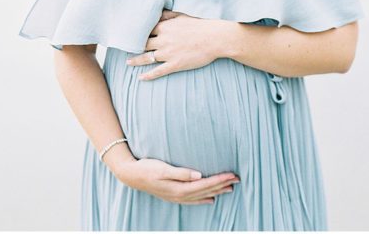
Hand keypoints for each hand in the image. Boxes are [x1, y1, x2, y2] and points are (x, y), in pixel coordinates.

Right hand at [113, 156, 237, 205]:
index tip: (233, 174)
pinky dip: (203, 199)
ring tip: (230, 188)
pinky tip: (211, 199)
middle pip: (206, 191)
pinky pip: (192, 199)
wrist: (130, 175)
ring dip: (216, 191)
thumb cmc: (147, 168)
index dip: (220, 180)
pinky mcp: (173, 195)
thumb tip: (199, 176)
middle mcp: (179, 195)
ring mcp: (176, 196)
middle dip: (222, 185)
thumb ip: (181, 173)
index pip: (205, 185)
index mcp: (178, 188)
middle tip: (238, 178)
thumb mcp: (163, 168)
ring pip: (201, 196)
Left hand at [126, 10, 227, 79]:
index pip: (146, 29)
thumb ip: (169, 14)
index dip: (138, 32)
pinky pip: (158, 71)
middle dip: (133, 46)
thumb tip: (159, 12)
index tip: (130, 34)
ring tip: (128, 62)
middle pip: (143, 44)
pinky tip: (141, 78)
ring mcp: (168, 53)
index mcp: (165, 27)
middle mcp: (163, 40)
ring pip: (147, 58)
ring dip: (136, 60)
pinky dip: (148, 75)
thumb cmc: (202, 25)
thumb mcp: (184, 15)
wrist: (216, 38)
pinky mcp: (175, 64)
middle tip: (125, 48)